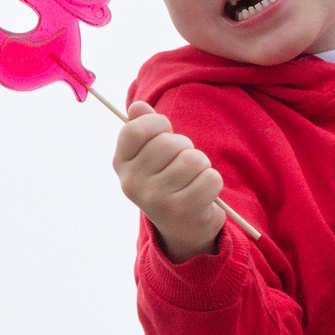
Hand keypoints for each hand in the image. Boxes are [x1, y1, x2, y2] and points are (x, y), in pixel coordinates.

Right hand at [114, 103, 226, 259]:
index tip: (165, 134)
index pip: (136, 129)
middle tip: (183, 167)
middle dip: (185, 148)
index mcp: (121, 165)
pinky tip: (203, 194)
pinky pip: (210, 178)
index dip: (157, 124)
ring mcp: (156, 199)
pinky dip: (213, 182)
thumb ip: (145, 129)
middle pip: (170, 143)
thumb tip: (138, 106)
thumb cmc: (169, 181)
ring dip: (201, 165)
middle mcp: (132, 184)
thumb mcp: (152, 156)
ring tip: (193, 180)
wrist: (183, 228)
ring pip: (193, 159)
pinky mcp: (183, 211)